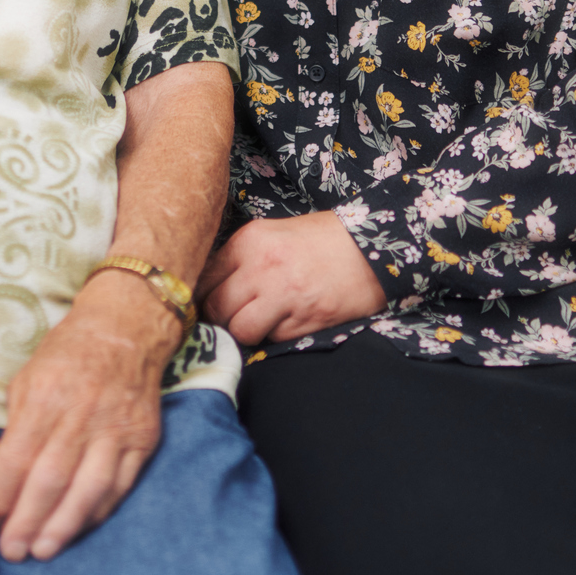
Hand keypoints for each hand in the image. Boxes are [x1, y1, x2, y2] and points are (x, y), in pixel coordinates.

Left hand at [0, 271, 174, 562]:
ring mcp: (116, 429)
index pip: (17, 457)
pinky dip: (96, 512)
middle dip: (27, 520)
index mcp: (46, 395)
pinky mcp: (143, 440)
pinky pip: (119, 485)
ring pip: (88, 488)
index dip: (1, 495)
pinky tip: (77, 530)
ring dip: (63, 526)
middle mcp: (82, 413)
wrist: (125, 331)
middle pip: (51, 478)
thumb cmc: (66, 356)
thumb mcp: (28, 378)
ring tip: (42, 551)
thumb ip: (16, 426)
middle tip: (11, 551)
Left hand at [196, 211, 384, 347]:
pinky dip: (275, 336)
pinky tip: (289, 320)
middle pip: (216, 308)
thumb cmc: (321, 240)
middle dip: (220, 319)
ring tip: (261, 322)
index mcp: (249, 241)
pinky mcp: (305, 319)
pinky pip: (272, 339)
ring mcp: (283, 295)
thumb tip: (209, 289)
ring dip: (246, 332)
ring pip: (239, 330)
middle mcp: (261, 267)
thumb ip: (241, 259)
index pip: (204, 279)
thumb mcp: (273, 234)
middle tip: (232, 319)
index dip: (203, 298)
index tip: (207, 306)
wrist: (372, 246)